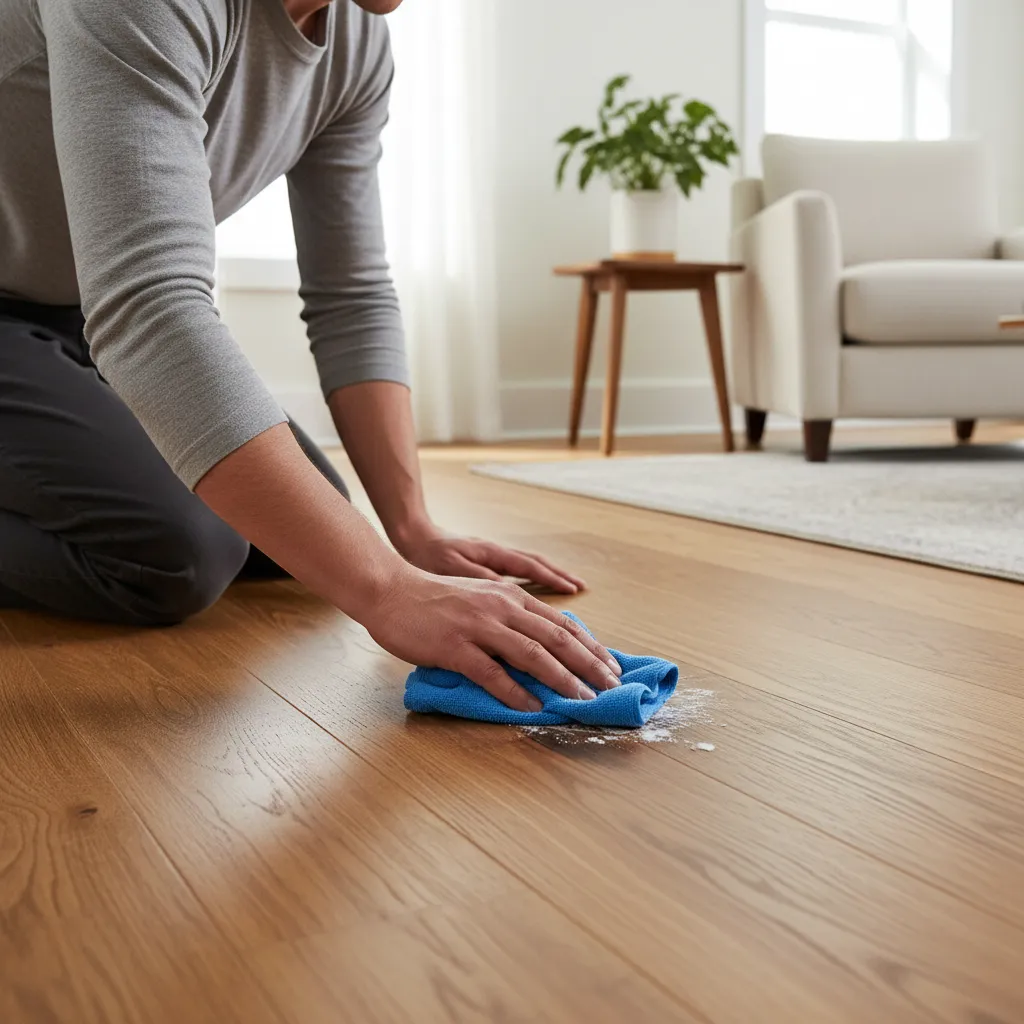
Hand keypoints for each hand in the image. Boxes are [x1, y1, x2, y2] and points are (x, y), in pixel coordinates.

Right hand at [363, 566, 621, 711]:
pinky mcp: (455, 646)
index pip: (561, 623)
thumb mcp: (480, 598)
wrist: (389, 590)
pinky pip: (492, 673)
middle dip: (589, 664)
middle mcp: (501, 608)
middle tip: (611, 686)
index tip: (611, 666)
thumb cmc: (433, 599)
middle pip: (556, 638)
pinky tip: (533, 707)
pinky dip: (516, 692)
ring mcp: (478, 626)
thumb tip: (540, 646)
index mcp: (510, 597)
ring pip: (532, 654)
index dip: (591, 646)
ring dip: (562, 679)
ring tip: (582, 699)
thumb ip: (509, 617)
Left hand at [395, 524, 585, 594]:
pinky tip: (539, 587)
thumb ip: (479, 579)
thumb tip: (510, 590)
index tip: (573, 590)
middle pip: (537, 564)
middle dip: (560, 575)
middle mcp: (496, 554)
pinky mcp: (484, 564)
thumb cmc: (427, 555)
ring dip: (550, 575)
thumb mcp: (450, 569)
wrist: (410, 537)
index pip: (530, 567)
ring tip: (570, 586)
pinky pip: (517, 570)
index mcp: (491, 554)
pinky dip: (534, 577)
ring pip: (529, 566)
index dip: (552, 579)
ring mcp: (491, 558)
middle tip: (581, 587)